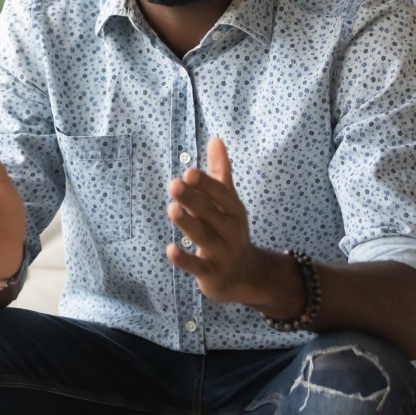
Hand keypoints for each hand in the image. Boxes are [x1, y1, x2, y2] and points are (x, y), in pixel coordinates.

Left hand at [165, 138, 268, 304]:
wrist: (245, 275)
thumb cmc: (229, 230)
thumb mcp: (228, 202)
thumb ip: (220, 172)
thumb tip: (215, 139)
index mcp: (234, 211)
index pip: (222, 195)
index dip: (207, 184)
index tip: (189, 171)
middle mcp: (231, 231)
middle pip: (212, 214)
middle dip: (194, 199)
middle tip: (174, 183)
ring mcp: (223, 253)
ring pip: (205, 238)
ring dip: (189, 224)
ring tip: (172, 209)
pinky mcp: (212, 273)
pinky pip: (198, 266)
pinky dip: (185, 260)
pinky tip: (170, 250)